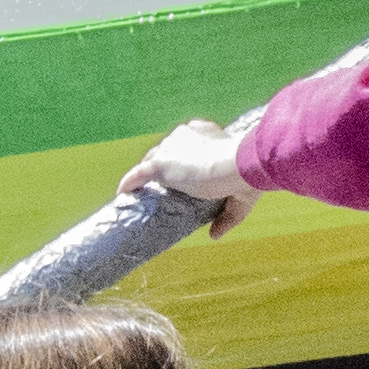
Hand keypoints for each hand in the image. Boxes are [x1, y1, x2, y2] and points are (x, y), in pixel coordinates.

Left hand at [123, 120, 257, 235]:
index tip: (181, 173)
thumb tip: (215, 236)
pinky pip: (138, 173)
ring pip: (151, 160)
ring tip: (142, 192)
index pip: (184, 143)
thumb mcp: (240, 199)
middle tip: (163, 186)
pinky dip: (129, 183)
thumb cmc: (246, 177)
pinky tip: (122, 193)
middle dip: (163, 165)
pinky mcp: (161, 163)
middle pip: (165, 150)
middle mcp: (185, 134)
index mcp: (205, 132)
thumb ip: (226, 217)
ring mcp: (171, 148)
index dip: (181, 158)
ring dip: (146, 175)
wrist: (240, 167)